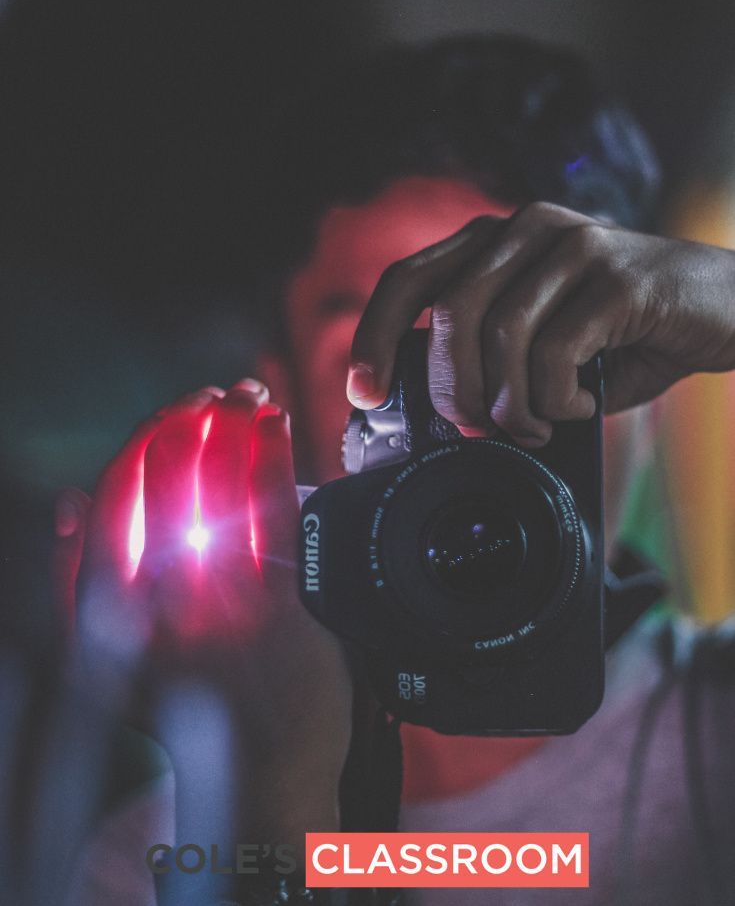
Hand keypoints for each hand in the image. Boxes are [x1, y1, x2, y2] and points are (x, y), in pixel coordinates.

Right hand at [56, 382, 351, 842]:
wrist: (264, 773)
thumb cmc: (186, 706)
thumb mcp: (104, 660)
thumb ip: (74, 584)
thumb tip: (71, 502)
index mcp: (113, 613)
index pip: (115, 497)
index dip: (144, 439)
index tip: (170, 412)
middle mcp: (162, 607)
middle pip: (170, 479)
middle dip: (193, 416)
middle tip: (214, 394)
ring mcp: (225, 610)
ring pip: (223, 486)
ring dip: (235, 423)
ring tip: (248, 395)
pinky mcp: (285, 612)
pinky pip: (277, 512)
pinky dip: (275, 455)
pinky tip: (277, 424)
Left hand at [347, 201, 734, 445]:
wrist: (725, 308)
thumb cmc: (628, 332)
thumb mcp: (549, 344)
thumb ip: (497, 362)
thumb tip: (443, 416)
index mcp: (498, 241)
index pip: (411, 279)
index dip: (376, 335)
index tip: (365, 391)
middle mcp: (527, 231)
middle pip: (449, 311)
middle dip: (453, 389)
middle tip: (479, 430)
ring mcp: (572, 246)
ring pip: (500, 334)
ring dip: (509, 403)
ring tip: (534, 425)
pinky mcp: (616, 275)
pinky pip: (556, 351)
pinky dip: (556, 398)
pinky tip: (578, 405)